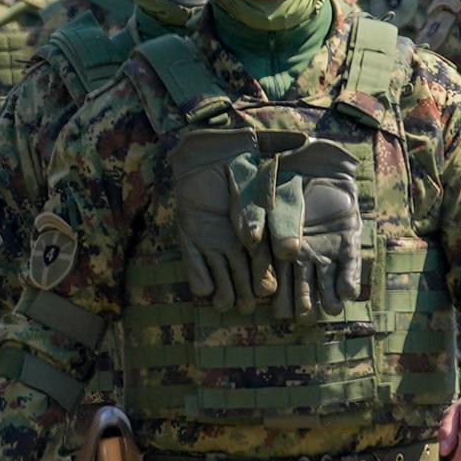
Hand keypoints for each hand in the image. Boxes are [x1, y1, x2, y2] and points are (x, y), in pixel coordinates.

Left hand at [170, 128, 265, 309]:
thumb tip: (251, 238)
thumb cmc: (233, 164)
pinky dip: (199, 277)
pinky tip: (203, 288)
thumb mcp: (246, 179)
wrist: (203, 155)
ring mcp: (214, 244)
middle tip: (249, 306)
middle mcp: (238, 242)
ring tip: (224, 303)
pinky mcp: (192, 241)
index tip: (268, 289)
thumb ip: (251, 206)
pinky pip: (195, 264)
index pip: (265, 258)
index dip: (266, 275)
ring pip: (222, 276)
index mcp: (258, 229)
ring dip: (224, 292)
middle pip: (245, 274)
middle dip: (247, 292)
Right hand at [265, 138, 363, 318]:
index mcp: (277, 244)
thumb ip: (258, 211)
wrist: (320, 159)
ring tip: (330, 309)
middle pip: (298, 286)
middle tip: (302, 315)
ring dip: (327, 298)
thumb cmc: (286, 172)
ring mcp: (326, 251)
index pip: (271, 273)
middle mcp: (301, 254)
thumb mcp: (268, 189)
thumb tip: (250, 238)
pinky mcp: (348, 244)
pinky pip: (349, 266)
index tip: (270, 298)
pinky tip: (348, 292)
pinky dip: (349, 280)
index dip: (270, 287)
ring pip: (324, 282)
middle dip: (301, 302)